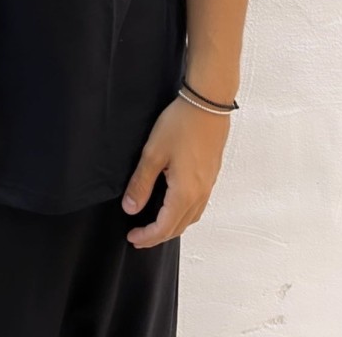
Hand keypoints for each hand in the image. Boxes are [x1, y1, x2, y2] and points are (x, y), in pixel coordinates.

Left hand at [121, 95, 230, 247]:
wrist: (208, 104)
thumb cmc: (181, 125)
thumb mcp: (153, 153)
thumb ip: (141, 183)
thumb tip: (130, 209)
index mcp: (184, 193)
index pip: (164, 228)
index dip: (147, 237)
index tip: (132, 238)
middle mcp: (200, 194)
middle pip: (179, 227)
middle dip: (158, 236)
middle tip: (139, 237)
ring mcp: (208, 185)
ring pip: (190, 218)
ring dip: (172, 226)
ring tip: (154, 224)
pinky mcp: (211, 175)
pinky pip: (197, 205)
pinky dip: (183, 214)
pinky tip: (173, 205)